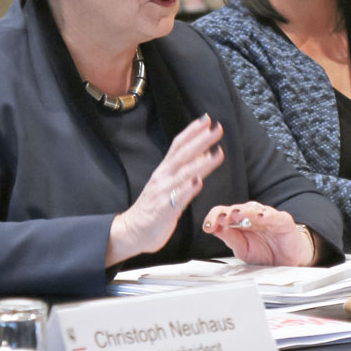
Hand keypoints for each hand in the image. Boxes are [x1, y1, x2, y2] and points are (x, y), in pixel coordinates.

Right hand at [108, 116, 226, 264]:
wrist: (133, 230)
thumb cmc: (153, 207)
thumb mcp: (168, 183)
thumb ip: (183, 169)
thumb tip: (203, 155)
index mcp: (164, 169)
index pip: (178, 145)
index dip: (192, 131)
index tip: (207, 119)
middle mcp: (163, 177)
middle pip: (183, 155)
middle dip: (200, 141)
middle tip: (217, 128)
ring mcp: (163, 192)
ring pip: (183, 174)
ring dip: (200, 163)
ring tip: (217, 153)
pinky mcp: (164, 210)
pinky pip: (177, 198)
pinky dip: (188, 189)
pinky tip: (198, 182)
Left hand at [202, 201, 316, 265]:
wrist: (288, 261)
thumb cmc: (265, 253)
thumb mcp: (242, 249)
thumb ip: (229, 237)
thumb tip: (212, 228)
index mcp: (239, 222)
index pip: (223, 214)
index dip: (214, 218)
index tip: (207, 226)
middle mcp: (251, 216)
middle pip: (237, 209)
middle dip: (227, 213)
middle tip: (221, 218)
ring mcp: (267, 217)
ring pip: (255, 209)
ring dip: (245, 211)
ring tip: (237, 214)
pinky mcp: (283, 221)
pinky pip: (275, 217)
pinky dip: (268, 216)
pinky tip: (262, 217)